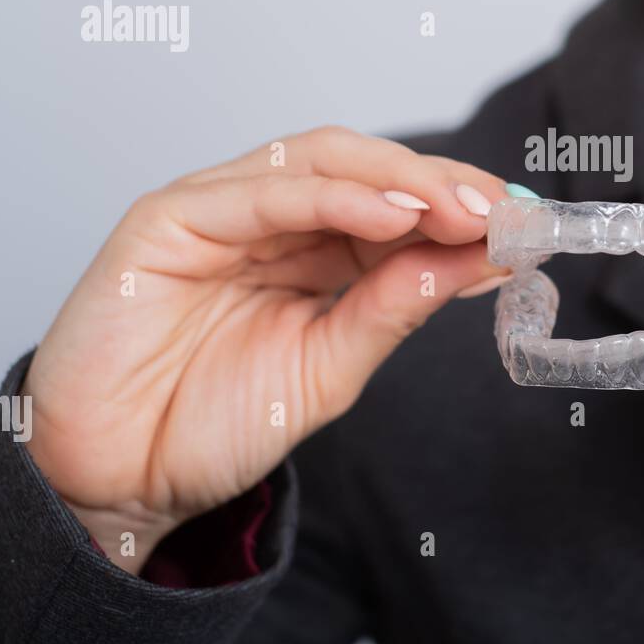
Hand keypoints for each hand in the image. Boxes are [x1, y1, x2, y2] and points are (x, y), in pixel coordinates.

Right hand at [24, 127, 509, 572]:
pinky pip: (260, 192)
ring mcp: (219, 211)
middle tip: (505, 212)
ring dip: (400, 179)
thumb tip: (479, 258)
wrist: (117, 480)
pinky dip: (333, 196)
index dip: (462, 206)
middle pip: (368, 171)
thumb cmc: (213, 425)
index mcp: (311, 251)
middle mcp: (270, 220)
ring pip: (321, 163)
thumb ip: (394, 306)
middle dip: (443, 185)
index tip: (526, 225)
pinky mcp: (168, 219)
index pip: (397, 204)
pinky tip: (394, 215)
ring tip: (463, 210)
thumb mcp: (331, 368)